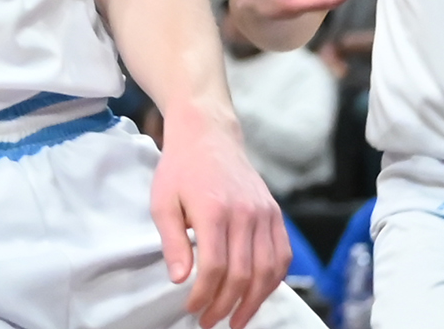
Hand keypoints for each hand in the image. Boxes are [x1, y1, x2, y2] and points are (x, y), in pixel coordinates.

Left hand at [151, 116, 289, 328]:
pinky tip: (258, 295)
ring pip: (268, 270)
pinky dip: (273, 281)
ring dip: (254, 301)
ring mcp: (265, 213)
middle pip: (243, 274)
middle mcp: (245, 213)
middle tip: (210, 321)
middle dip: (227, 305)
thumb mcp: (162, 201)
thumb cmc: (180, 169)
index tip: (192, 309)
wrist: (208, 134)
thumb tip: (181, 280)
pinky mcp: (275, 213)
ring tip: (238, 319)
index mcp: (214, 210)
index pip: (215, 267)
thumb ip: (172, 241)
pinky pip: (282, 255)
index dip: (205, 295)